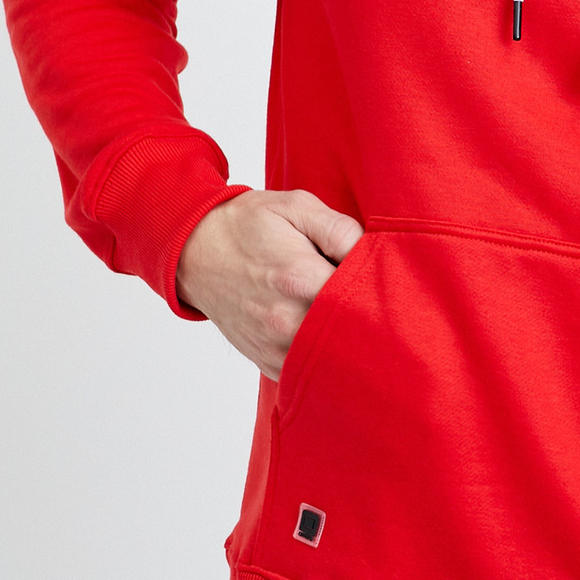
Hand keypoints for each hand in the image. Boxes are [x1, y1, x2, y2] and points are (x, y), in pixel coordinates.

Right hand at [177, 189, 363, 380]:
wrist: (193, 252)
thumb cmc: (247, 225)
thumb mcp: (295, 207)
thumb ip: (339, 228)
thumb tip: (373, 252)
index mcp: (299, 278)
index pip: (363, 297)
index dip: (381, 289)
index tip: (385, 279)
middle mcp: (286, 320)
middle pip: (353, 334)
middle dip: (371, 319)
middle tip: (378, 301)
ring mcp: (275, 347)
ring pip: (334, 360)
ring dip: (349, 342)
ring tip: (352, 316)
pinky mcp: (267, 362)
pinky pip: (310, 372)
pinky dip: (325, 358)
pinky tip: (329, 334)